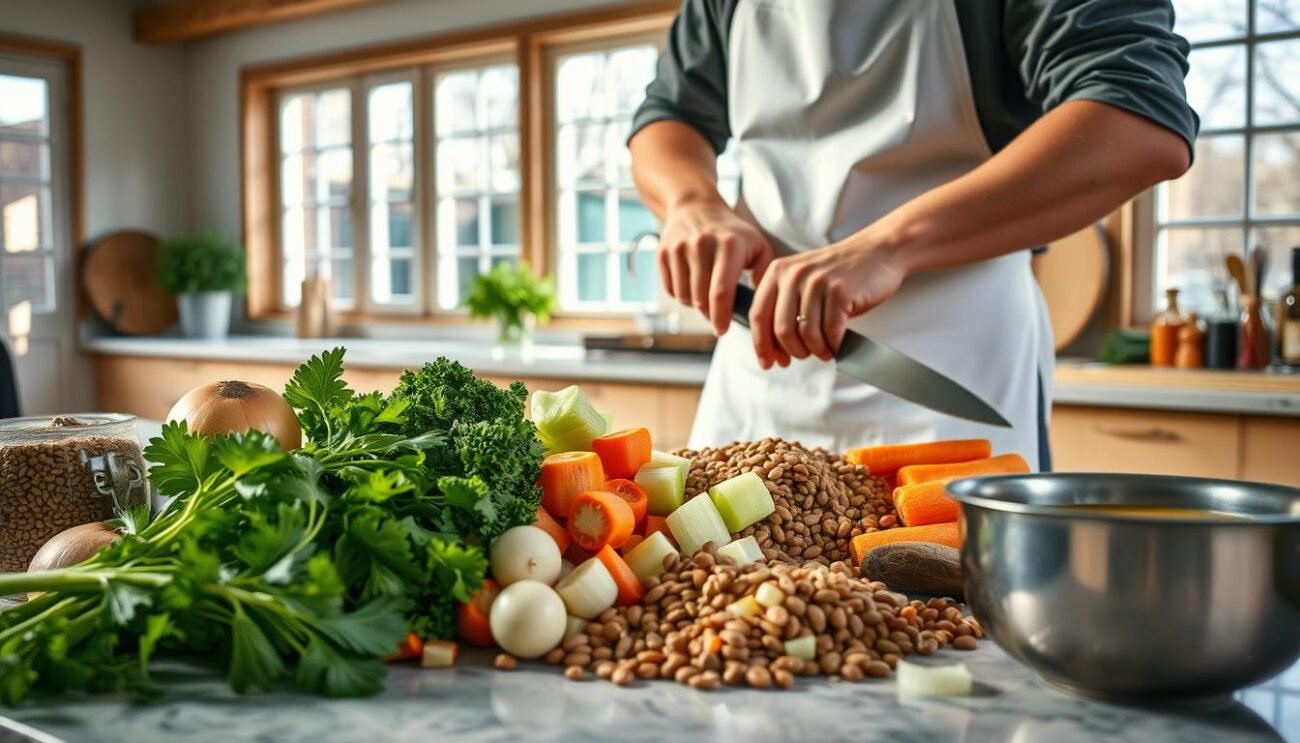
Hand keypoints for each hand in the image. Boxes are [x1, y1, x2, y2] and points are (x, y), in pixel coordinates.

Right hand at [658, 195, 773, 334]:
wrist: (695, 207)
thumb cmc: (731, 232)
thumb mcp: (757, 245)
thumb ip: (764, 273)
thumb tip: (761, 301)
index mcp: (729, 245)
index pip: (721, 292)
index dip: (721, 317)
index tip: (722, 330)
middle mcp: (702, 245)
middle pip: (701, 299)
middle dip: (709, 314)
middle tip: (717, 315)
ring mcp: (679, 248)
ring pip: (684, 297)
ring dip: (695, 304)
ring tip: (706, 296)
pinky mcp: (664, 253)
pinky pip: (671, 289)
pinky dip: (681, 294)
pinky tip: (692, 284)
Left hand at [748, 239, 906, 368]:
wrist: (878, 251)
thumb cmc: (840, 273)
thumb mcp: (803, 282)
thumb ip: (784, 307)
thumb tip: (773, 350)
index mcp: (778, 271)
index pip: (758, 315)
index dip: (762, 345)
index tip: (769, 362)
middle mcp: (794, 274)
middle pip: (781, 330)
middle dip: (793, 351)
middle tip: (804, 355)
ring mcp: (817, 282)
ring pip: (806, 334)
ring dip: (815, 350)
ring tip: (824, 350)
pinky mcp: (840, 292)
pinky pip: (831, 332)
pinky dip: (834, 345)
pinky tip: (837, 344)